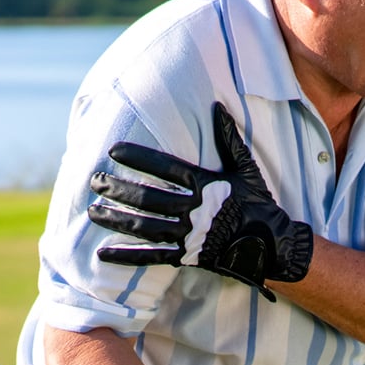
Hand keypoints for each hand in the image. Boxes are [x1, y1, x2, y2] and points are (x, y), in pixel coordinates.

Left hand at [88, 102, 312, 300]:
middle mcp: (194, 210)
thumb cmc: (259, 203)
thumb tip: (218, 107)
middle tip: (95, 181)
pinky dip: (128, 256)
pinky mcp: (187, 256)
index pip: (166, 168)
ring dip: (117, 219)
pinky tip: (103, 254)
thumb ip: (229, 139)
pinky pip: (152, 257)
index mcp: (206, 186)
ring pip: (145, 226)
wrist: (271, 244)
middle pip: (148, 198)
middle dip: (119, 189)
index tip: (114, 151)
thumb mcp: (246, 169)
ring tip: (93, 211)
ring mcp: (189, 235)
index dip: (139, 158)